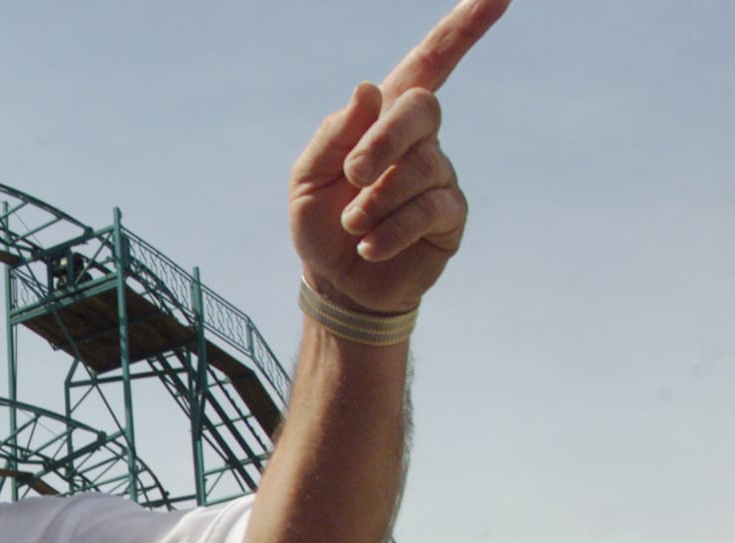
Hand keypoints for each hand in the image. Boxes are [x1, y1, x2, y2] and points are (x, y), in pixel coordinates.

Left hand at [290, 0, 509, 313]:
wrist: (337, 284)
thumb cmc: (321, 223)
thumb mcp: (307, 178)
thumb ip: (333, 134)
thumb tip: (367, 90)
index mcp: (384, 118)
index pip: (430, 62)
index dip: (463, 29)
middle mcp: (420, 140)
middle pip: (422, 110)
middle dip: (384, 141)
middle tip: (352, 175)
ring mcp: (441, 176)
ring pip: (421, 168)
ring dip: (376, 200)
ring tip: (352, 225)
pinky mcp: (450, 216)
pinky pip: (429, 210)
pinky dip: (390, 229)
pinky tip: (368, 247)